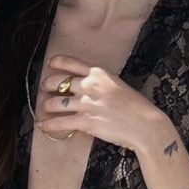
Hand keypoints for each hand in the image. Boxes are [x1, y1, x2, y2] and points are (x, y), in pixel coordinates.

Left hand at [35, 52, 172, 157]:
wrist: (144, 125)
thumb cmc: (136, 107)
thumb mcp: (119, 85)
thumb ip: (102, 84)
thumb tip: (90, 88)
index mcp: (99, 74)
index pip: (71, 63)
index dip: (57, 62)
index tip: (50, 64)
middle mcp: (89, 86)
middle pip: (57, 81)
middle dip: (47, 85)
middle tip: (44, 88)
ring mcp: (86, 104)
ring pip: (55, 102)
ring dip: (46, 106)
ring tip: (44, 109)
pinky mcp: (85, 121)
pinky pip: (59, 122)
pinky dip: (48, 125)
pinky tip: (43, 126)